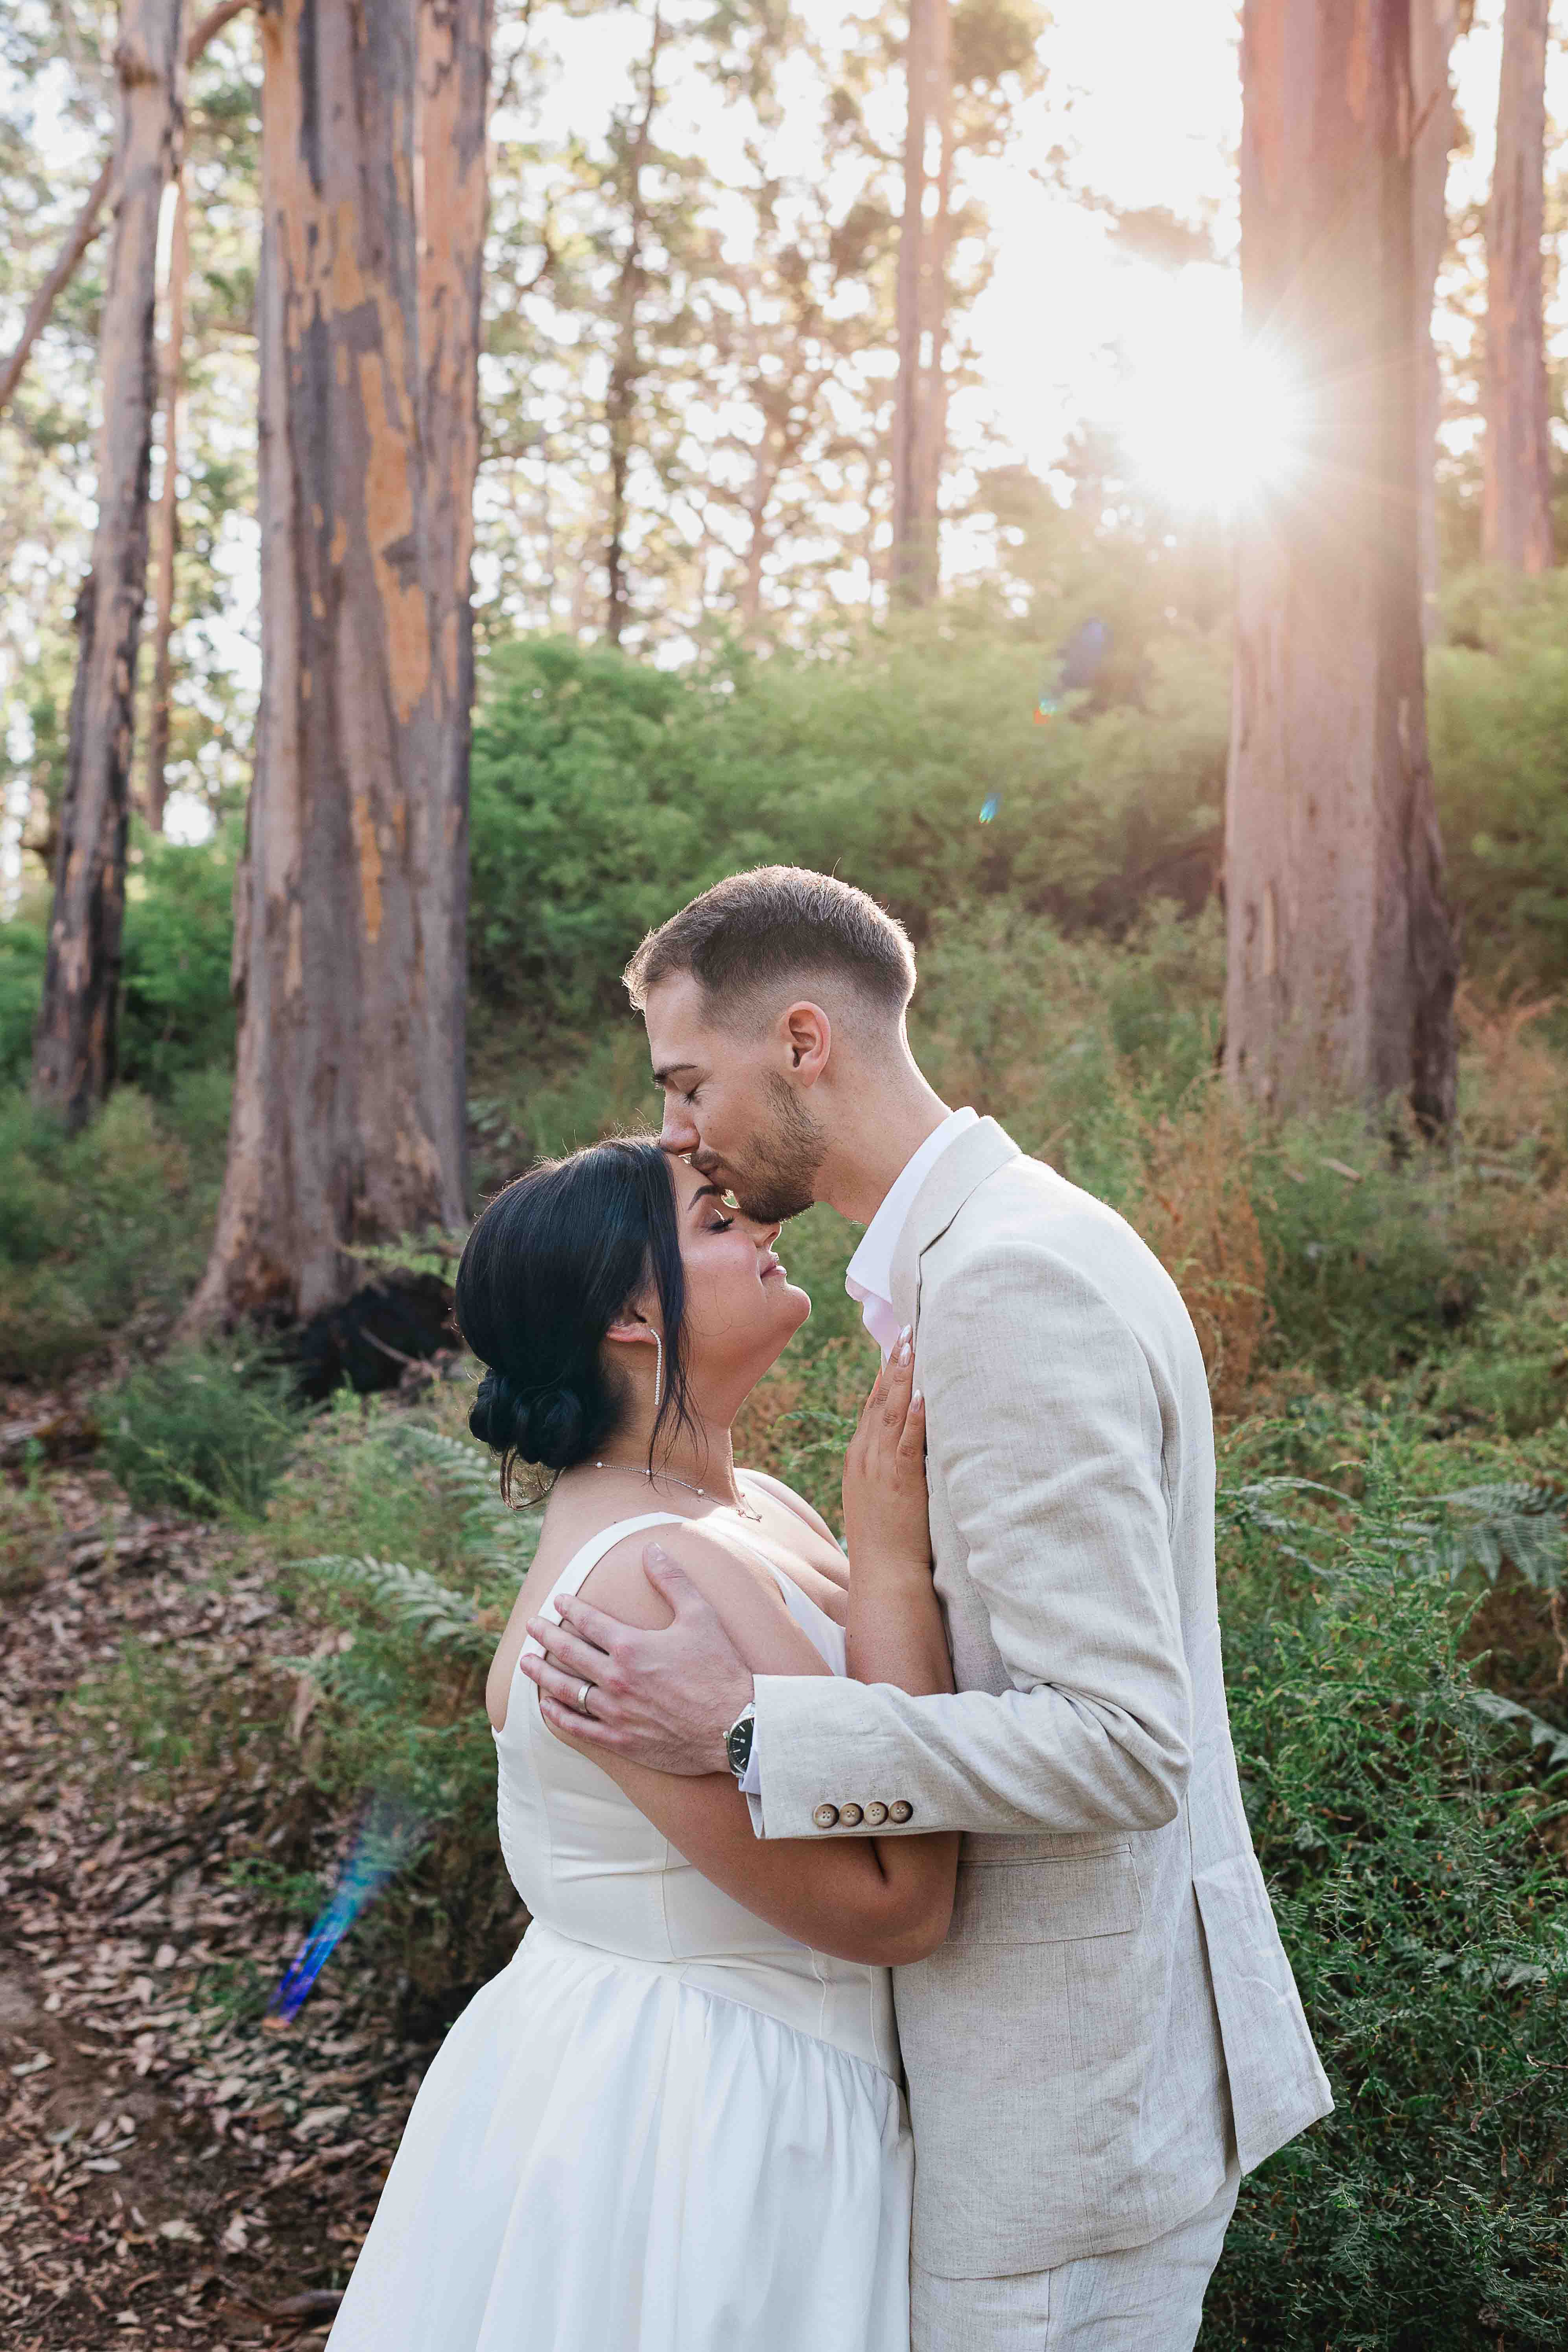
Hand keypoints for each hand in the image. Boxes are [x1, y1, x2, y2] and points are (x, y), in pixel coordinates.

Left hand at [518, 1544, 752, 1774]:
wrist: (737, 1727)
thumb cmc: (721, 1669)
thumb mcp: (701, 1616)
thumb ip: (672, 1580)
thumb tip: (652, 1550)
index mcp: (632, 1646)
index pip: (589, 1620)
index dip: (569, 1607)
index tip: (558, 1600)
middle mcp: (617, 1679)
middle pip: (569, 1653)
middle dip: (546, 1636)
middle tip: (531, 1626)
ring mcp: (616, 1712)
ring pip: (567, 1690)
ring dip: (543, 1674)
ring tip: (526, 1663)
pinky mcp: (621, 1740)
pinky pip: (578, 1727)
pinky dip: (558, 1715)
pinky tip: (547, 1706)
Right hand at [842, 1332, 930, 1573]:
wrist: (884, 1574)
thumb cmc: (886, 1539)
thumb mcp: (876, 1494)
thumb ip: (884, 1466)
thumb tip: (901, 1444)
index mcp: (857, 1457)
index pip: (870, 1407)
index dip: (884, 1375)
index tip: (895, 1347)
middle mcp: (863, 1456)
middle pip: (878, 1400)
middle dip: (894, 1364)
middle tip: (906, 1331)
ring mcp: (878, 1467)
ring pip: (890, 1411)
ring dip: (903, 1377)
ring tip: (913, 1345)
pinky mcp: (899, 1481)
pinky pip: (906, 1441)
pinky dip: (915, 1415)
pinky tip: (923, 1392)